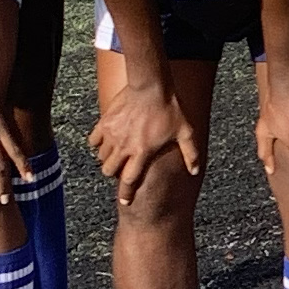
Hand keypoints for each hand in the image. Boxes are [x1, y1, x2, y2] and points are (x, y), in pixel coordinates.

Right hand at [93, 76, 198, 206]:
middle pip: (109, 171)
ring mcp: (112, 135)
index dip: (126, 194)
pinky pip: (94, 140)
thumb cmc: (169, 109)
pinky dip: (98, 143)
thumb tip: (195, 171)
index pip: (129, 181)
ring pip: (101, 157)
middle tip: (122, 168)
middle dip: (114, 173)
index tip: (125, 202)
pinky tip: (107, 140)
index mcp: (142, 153)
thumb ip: (190, 154)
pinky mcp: (104, 123)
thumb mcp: (185, 132)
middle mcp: (124, 147)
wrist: (151, 85)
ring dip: (108, 158)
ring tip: (118, 153)